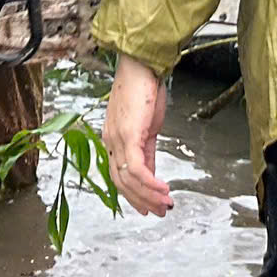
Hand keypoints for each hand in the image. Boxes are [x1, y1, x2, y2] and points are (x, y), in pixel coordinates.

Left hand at [102, 54, 173, 216]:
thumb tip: (153, 172)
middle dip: (141, 200)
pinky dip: (150, 183)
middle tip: (159, 212)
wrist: (142, 65)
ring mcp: (117, 139)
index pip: (120, 174)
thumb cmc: (144, 87)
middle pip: (121, 182)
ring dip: (149, 196)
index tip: (150, 206)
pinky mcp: (127, 135)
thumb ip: (147, 149)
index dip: (135, 194)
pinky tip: (164, 190)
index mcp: (114, 138)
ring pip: (128, 179)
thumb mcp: (148, 125)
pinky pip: (137, 169)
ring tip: (166, 204)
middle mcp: (111, 141)